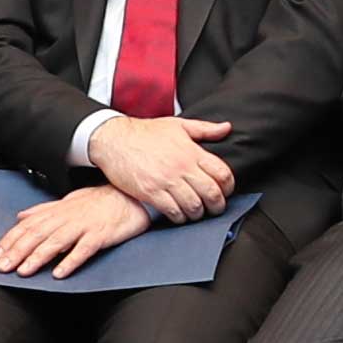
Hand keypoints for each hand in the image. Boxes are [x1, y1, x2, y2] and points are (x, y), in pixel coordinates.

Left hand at [0, 183, 154, 278]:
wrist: (130, 196)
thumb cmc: (99, 200)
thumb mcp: (68, 201)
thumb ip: (43, 210)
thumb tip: (21, 216)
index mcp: (58, 210)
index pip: (28, 225)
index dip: (11, 239)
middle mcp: (68, 217)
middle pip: (38, 234)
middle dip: (18, 251)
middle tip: (4, 267)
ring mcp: (84, 226)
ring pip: (56, 242)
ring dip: (38, 257)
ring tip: (24, 271)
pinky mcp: (101, 235)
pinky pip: (84, 249)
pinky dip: (70, 260)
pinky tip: (59, 272)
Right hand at [84, 114, 235, 221]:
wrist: (114, 139)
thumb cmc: (145, 132)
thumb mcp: (178, 125)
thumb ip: (205, 129)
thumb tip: (227, 128)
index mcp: (191, 151)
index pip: (222, 173)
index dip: (229, 186)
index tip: (226, 191)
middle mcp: (181, 167)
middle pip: (211, 193)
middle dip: (217, 205)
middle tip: (215, 208)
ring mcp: (166, 181)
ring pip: (193, 206)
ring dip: (198, 214)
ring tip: (196, 213)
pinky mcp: (150, 192)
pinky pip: (172, 211)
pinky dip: (179, 217)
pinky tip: (179, 215)